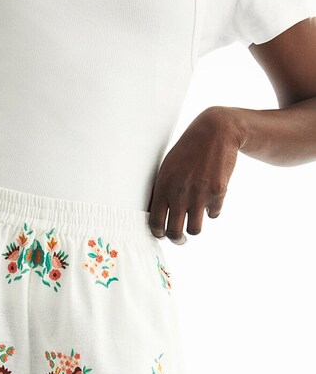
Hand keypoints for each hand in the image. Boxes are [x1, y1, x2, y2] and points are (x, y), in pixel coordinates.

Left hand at [147, 106, 245, 243]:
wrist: (214, 132)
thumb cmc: (187, 152)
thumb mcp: (167, 168)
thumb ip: (161, 192)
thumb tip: (156, 218)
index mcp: (163, 188)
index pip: (155, 223)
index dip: (158, 234)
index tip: (162, 234)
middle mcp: (179, 194)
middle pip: (175, 233)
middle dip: (177, 240)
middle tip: (180, 240)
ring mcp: (199, 195)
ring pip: (195, 230)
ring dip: (194, 228)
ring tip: (194, 221)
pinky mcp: (218, 193)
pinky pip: (213, 214)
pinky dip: (212, 210)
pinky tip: (211, 197)